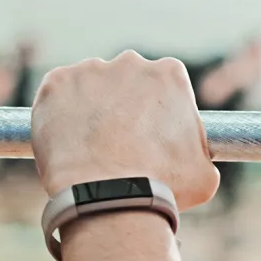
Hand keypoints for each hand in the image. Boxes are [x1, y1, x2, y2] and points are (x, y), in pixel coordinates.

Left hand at [31, 50, 219, 209]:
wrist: (111, 198)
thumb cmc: (164, 188)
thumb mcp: (205, 171)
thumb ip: (199, 151)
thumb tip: (196, 157)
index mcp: (169, 74)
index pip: (162, 84)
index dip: (155, 111)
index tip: (148, 135)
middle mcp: (130, 62)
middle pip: (124, 82)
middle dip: (121, 106)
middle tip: (117, 143)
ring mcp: (89, 70)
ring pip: (88, 88)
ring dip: (89, 110)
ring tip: (89, 150)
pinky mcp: (55, 84)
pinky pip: (56, 97)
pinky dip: (58, 116)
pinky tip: (66, 144)